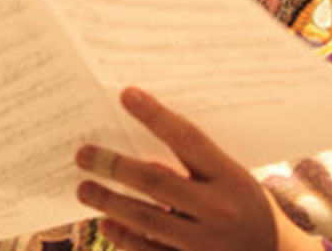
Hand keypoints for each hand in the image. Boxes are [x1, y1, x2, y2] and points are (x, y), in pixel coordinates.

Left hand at [75, 87, 321, 250]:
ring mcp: (205, 244)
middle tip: (83, 154)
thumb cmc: (248, 207)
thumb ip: (196, 165)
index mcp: (229, 177)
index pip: (187, 139)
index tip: (126, 94)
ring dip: (110, 202)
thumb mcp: (232, 178)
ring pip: (147, 219)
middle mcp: (217, 209)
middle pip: (157, 182)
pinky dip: (125, 238)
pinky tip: (106, 224)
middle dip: (115, 166)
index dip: (155, 115)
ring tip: (84, 188)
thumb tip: (144, 149)